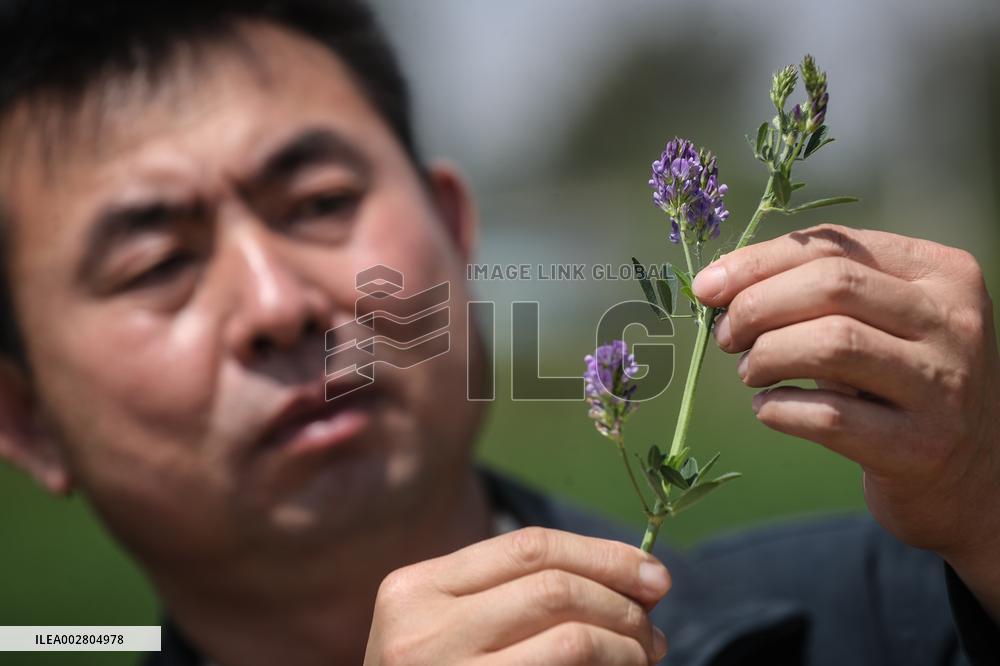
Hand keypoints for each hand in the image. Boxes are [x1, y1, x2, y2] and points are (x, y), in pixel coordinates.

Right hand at [363, 527, 670, 664]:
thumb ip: (515, 593)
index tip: (653, 573)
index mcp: (416, 588)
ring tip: (644, 655)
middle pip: (554, 588)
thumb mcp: (448, 626)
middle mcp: (423, 632)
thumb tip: (634, 579)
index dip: (602, 554)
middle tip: (653, 624)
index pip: (528, 548)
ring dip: (626, 644)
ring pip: (571, 640)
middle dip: (622, 601)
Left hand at [692, 224, 999, 618]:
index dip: (759, 262)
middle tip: (726, 335)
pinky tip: (768, 407)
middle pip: (832, 286)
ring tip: (750, 370)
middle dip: (757, 305)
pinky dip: (779, 408)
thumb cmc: (901, 383)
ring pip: (832, 344)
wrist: (970, 476)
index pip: (836, 246)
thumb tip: (720, 281)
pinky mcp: (919, 447)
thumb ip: (821, 292)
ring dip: (768, 355)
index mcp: (942, 274)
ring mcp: (942, 386)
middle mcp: (952, 323)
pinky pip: (828, 416)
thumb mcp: (884, 322)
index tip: (708, 287)